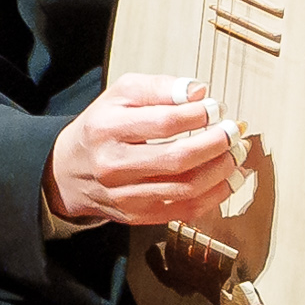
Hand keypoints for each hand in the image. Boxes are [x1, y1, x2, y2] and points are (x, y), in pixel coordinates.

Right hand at [49, 74, 239, 228]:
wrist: (68, 172)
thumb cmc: (102, 127)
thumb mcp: (120, 95)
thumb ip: (160, 88)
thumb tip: (199, 92)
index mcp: (107, 129)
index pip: (164, 123)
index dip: (200, 115)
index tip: (217, 108)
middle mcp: (113, 165)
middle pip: (178, 159)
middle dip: (217, 144)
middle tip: (236, 131)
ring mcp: (125, 195)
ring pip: (186, 188)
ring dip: (221, 171)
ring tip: (236, 153)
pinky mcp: (137, 216)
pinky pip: (185, 211)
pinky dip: (215, 196)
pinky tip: (228, 179)